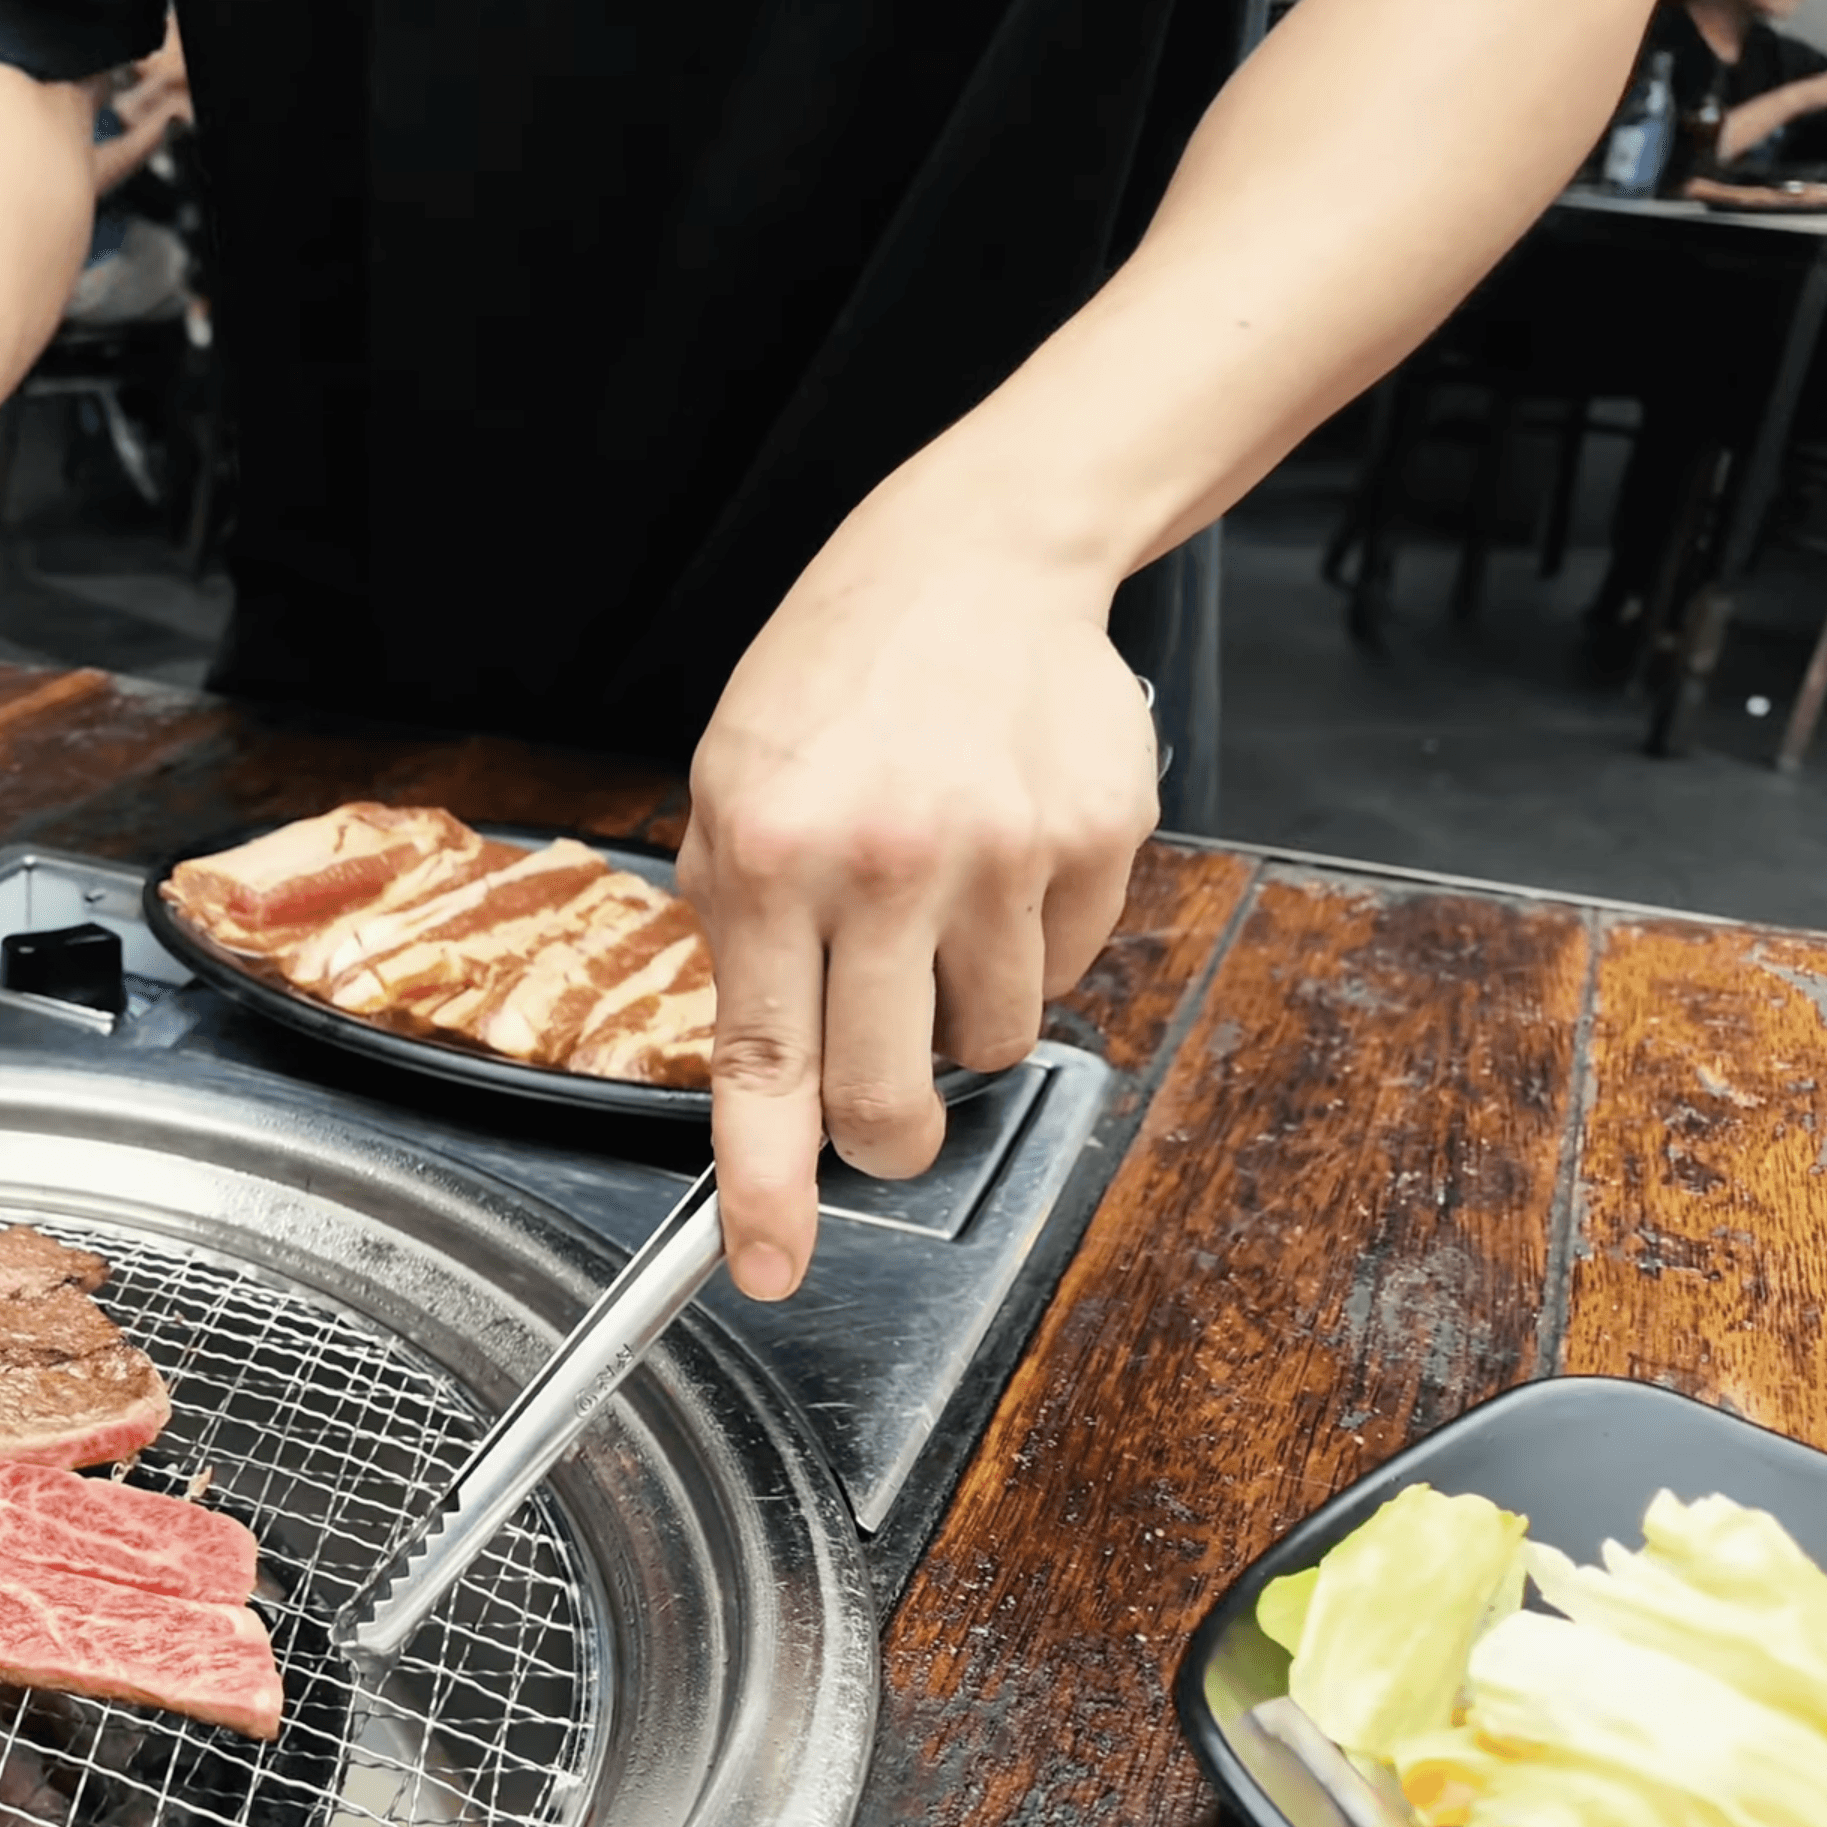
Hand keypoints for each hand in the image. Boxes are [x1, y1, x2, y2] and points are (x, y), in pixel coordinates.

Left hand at [676, 509, 1157, 1301]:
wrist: (974, 558)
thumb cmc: (836, 679)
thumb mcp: (729, 786)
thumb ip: (734, 927)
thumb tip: (761, 1073)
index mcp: (771, 857)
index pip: (762, 1065)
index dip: (768, 1188)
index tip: (767, 1268)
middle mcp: (885, 864)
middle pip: (890, 1097)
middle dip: (882, 1138)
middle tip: (878, 1114)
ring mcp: (1003, 856)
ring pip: (989, 1046)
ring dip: (957, 1018)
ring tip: (933, 913)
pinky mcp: (1096, 842)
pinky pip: (1061, 971)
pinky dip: (1025, 947)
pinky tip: (998, 858)